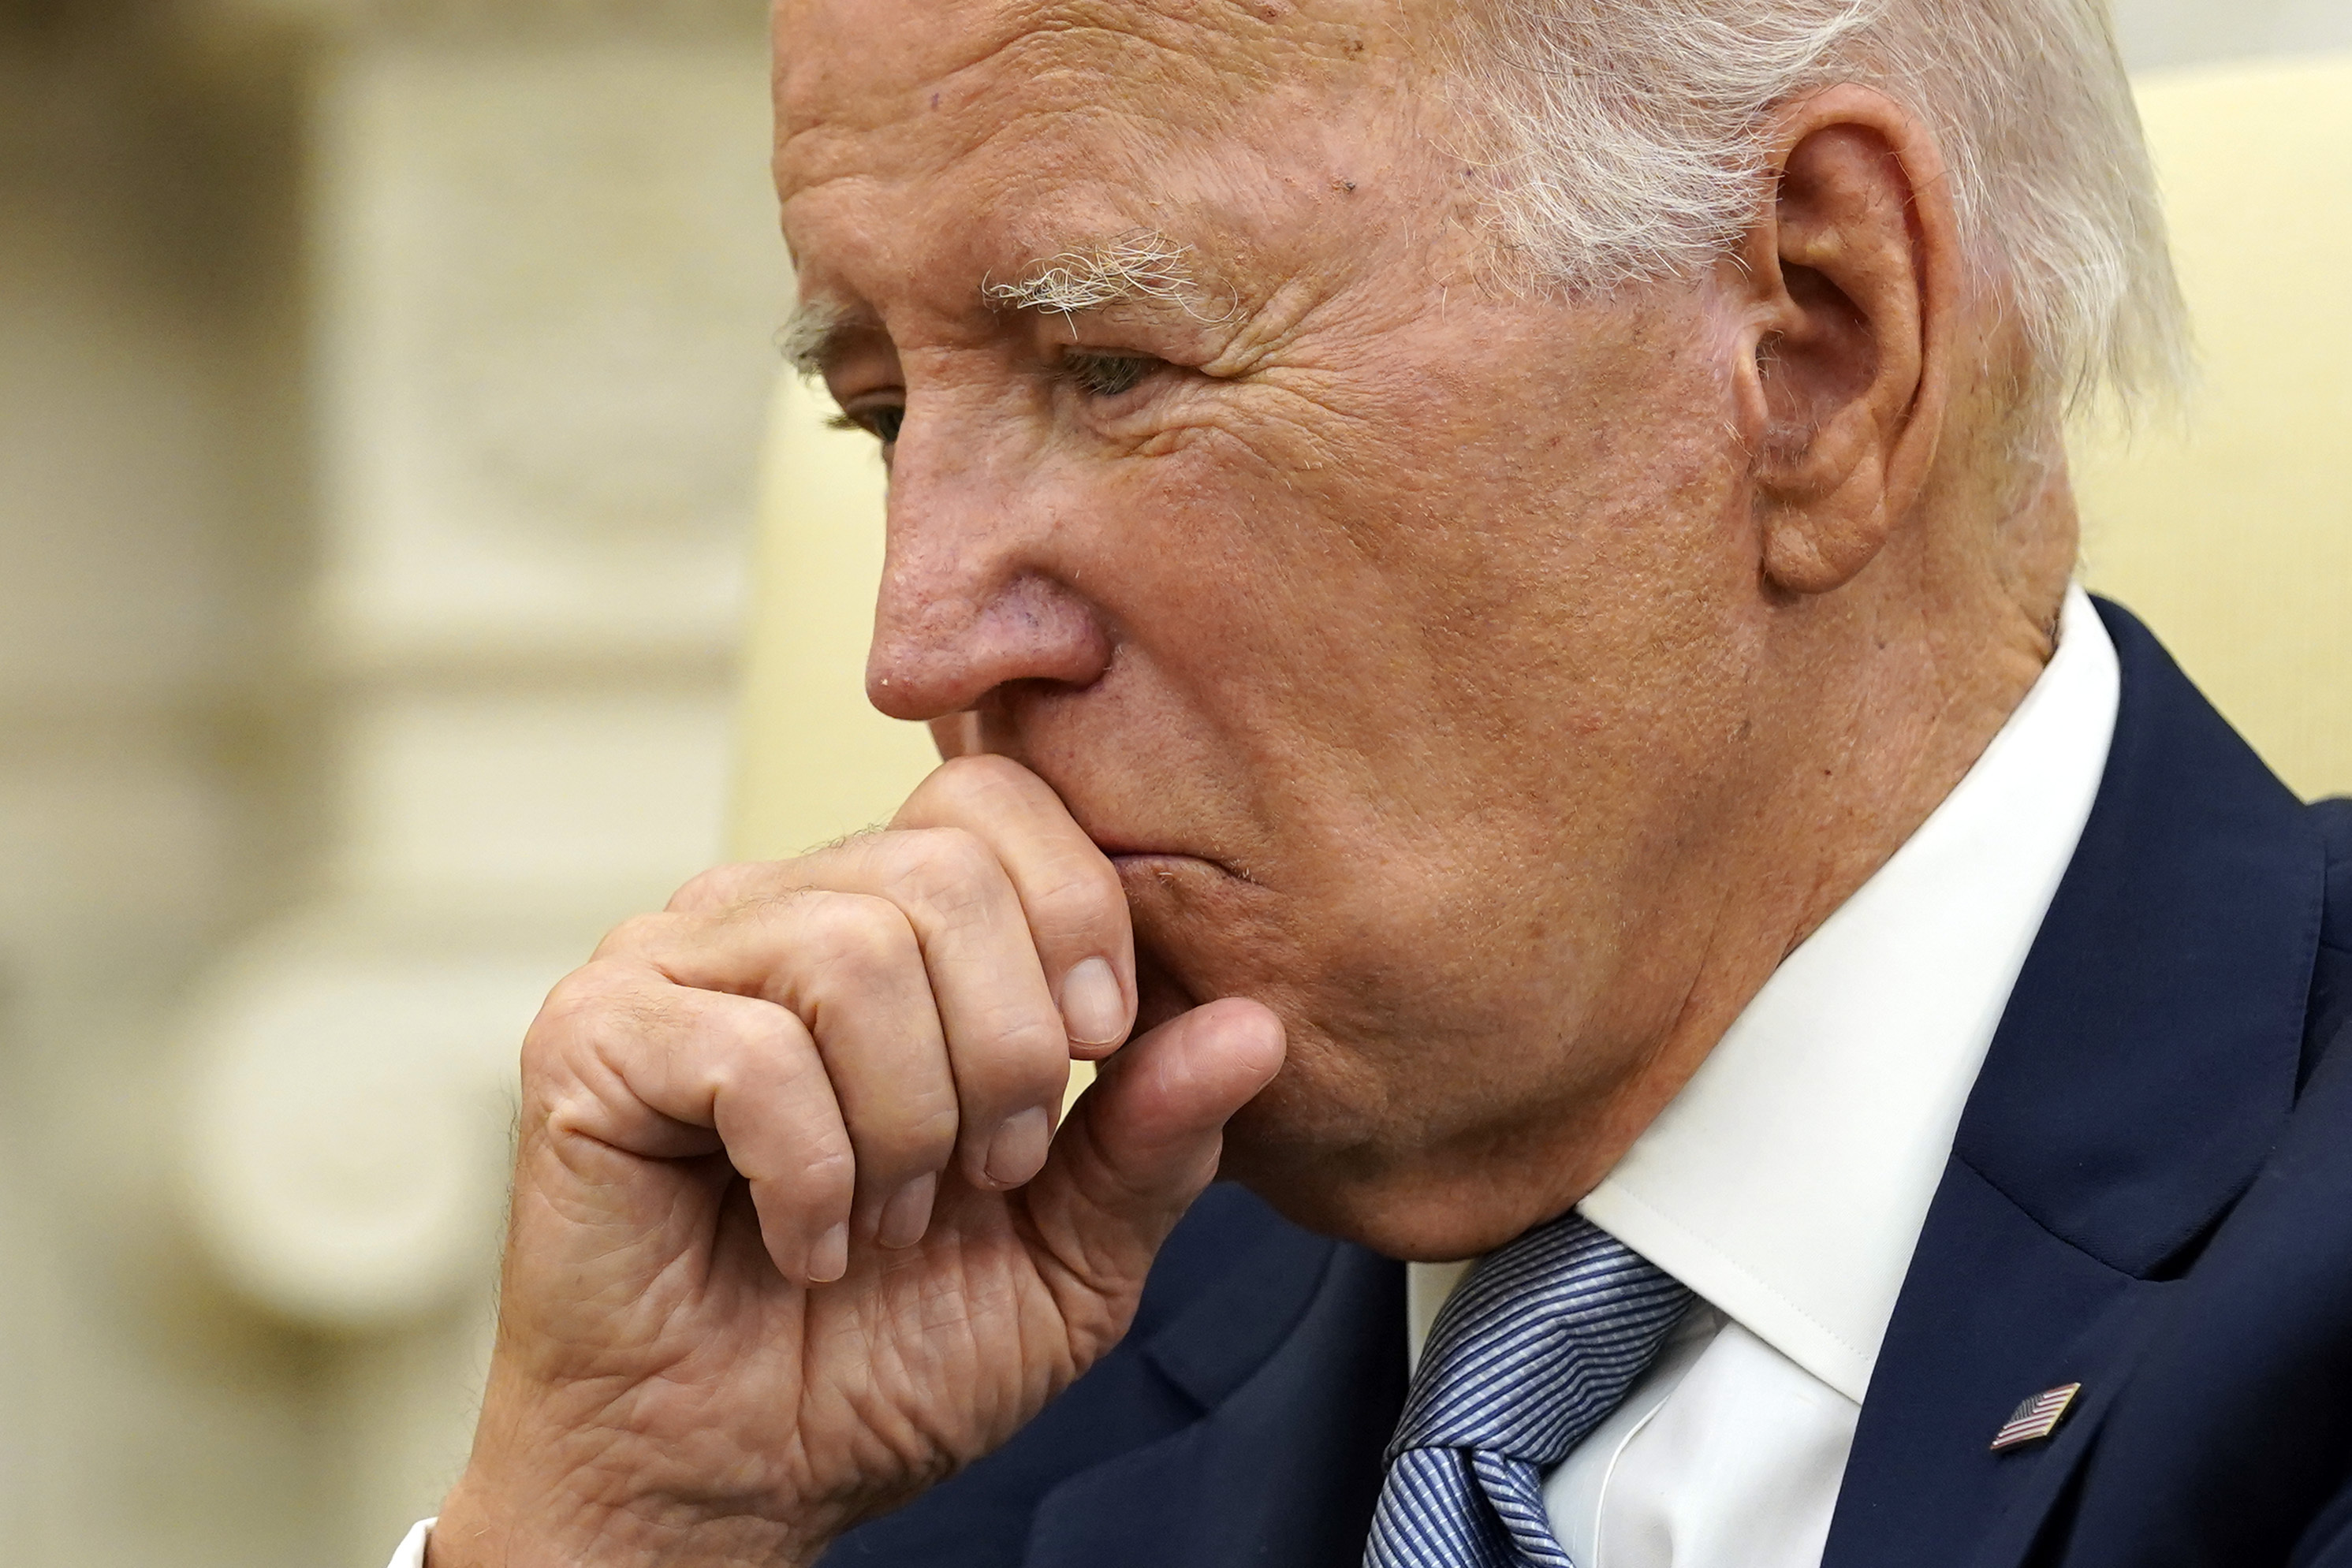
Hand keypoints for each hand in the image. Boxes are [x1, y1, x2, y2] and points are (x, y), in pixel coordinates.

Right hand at [428, 755, 1284, 1566]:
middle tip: (985, 1173)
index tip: (1096, 1048)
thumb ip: (1156, 1136)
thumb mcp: (1070, 1253)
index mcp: (890, 926)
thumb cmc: (881, 1358)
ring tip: (889, 1219)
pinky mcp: (591, 1039)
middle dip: (1009, 1049)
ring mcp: (671, 962)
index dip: (1076, 910)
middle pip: (946, 866)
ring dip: (910, 1123)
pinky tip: (807, 1240)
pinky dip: (811, 1172)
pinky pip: (747, 1049)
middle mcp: (776, 912)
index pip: (997, 798)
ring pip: (856, 949)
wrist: (729, 1485)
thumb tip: (1255, 1027)